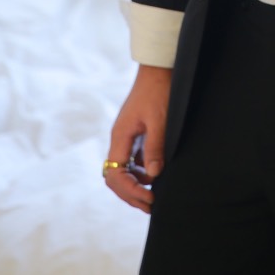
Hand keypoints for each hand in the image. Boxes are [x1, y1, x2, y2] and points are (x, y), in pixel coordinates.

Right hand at [104, 64, 171, 212]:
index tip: (150, 198)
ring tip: (153, 196)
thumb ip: (154, 147)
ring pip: (122, 170)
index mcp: (120, 137)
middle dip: (130, 194)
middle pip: (115, 177)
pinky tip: (154, 176)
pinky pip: (131, 160)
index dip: (130, 191)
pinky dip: (140, 172)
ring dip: (135, 185)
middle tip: (151, 206)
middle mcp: (119, 139)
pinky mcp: (134, 133)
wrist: (159, 68)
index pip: (116, 174)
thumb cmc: (159, 91)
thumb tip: (153, 175)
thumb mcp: (160, 120)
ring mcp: (126, 137)